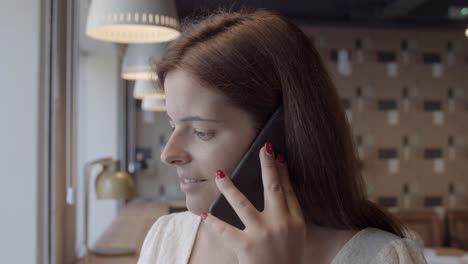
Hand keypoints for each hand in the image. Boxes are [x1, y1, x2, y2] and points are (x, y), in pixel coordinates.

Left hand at [202, 142, 305, 263]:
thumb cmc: (289, 258)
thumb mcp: (297, 235)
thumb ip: (290, 213)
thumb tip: (280, 189)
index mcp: (295, 221)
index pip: (288, 190)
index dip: (283, 170)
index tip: (277, 155)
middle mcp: (280, 224)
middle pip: (273, 188)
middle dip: (267, 166)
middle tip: (263, 149)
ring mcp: (262, 234)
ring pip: (242, 204)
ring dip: (229, 187)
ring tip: (219, 174)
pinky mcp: (246, 246)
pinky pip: (226, 231)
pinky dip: (214, 222)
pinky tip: (205, 214)